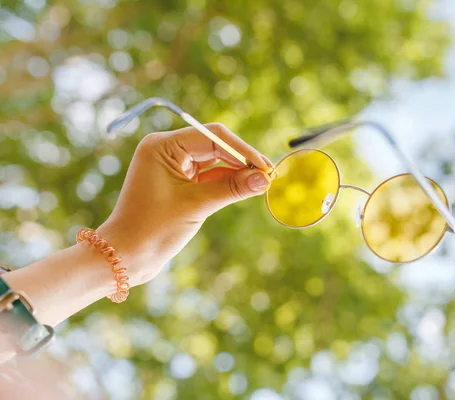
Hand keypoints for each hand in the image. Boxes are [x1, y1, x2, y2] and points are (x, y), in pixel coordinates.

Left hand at [97, 124, 273, 285]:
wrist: (126, 256)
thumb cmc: (153, 228)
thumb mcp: (196, 206)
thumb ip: (232, 189)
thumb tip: (264, 179)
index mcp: (162, 145)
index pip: (212, 136)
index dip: (242, 150)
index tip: (265, 166)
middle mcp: (167, 150)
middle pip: (216, 145)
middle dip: (242, 160)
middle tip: (269, 175)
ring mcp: (173, 166)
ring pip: (215, 161)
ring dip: (237, 171)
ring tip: (263, 182)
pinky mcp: (179, 182)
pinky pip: (210, 176)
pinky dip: (227, 181)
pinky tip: (247, 186)